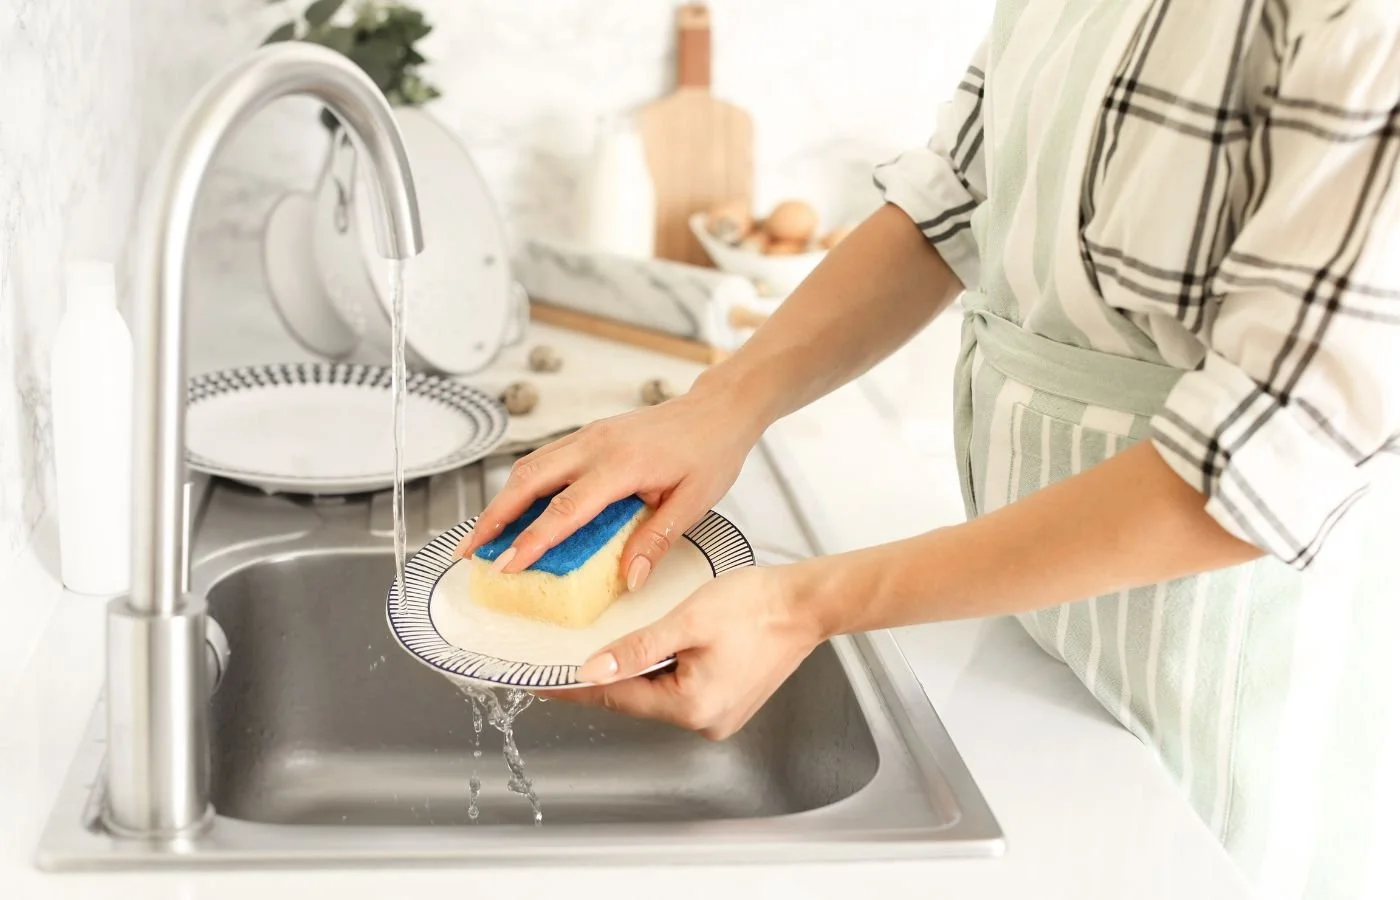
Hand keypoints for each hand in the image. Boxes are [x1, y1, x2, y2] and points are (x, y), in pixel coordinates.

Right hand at [454, 385, 763, 588]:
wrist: (716, 410)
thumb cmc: (709, 453)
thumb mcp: (694, 503)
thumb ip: (656, 540)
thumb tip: (629, 579)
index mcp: (621, 464)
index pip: (565, 509)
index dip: (532, 540)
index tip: (506, 566)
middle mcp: (595, 445)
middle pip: (527, 481)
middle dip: (492, 518)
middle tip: (469, 552)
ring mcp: (587, 436)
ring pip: (529, 467)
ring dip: (500, 501)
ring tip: (481, 536)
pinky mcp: (588, 435)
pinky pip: (543, 460)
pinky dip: (520, 486)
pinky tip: (513, 509)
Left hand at [541, 564, 823, 739]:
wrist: (806, 603)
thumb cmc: (757, 606)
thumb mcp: (686, 621)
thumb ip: (636, 649)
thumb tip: (591, 671)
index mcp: (692, 706)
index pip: (616, 697)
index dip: (574, 686)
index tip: (539, 681)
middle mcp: (706, 720)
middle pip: (635, 698)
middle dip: (603, 677)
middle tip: (564, 657)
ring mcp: (719, 714)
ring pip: (657, 693)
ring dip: (634, 671)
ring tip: (604, 648)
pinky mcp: (728, 700)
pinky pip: (680, 688)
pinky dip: (661, 671)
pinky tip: (651, 650)